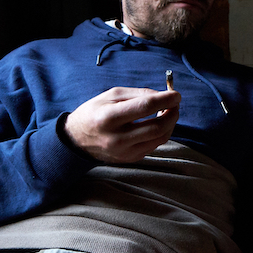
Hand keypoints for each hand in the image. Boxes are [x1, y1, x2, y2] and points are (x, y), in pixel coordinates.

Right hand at [64, 87, 179, 162]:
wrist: (76, 140)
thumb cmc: (94, 112)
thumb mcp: (111, 95)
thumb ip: (138, 94)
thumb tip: (163, 96)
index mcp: (109, 118)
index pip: (145, 107)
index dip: (165, 100)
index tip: (176, 94)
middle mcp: (117, 138)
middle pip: (157, 127)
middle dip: (173, 113)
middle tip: (175, 104)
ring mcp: (124, 152)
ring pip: (160, 138)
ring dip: (170, 124)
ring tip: (168, 112)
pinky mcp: (130, 159)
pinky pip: (154, 145)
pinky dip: (161, 133)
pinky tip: (157, 124)